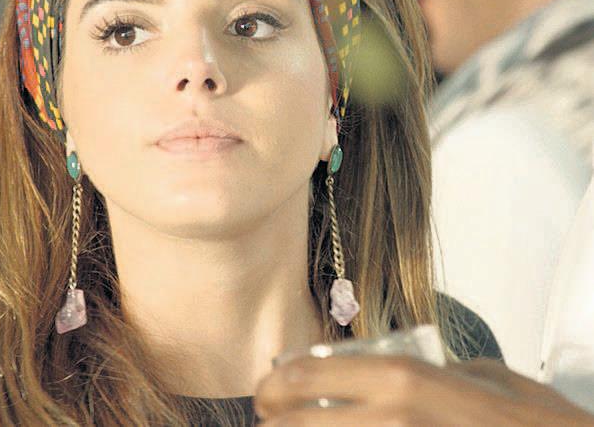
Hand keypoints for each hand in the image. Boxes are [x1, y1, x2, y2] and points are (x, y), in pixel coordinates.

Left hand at [254, 355, 593, 425]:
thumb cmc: (529, 420)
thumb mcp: (478, 376)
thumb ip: (429, 373)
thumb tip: (391, 372)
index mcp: (402, 379)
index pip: (306, 377)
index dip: (274, 386)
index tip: (266, 392)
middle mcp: (391, 419)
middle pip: (298, 424)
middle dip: (275, 422)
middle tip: (270, 420)